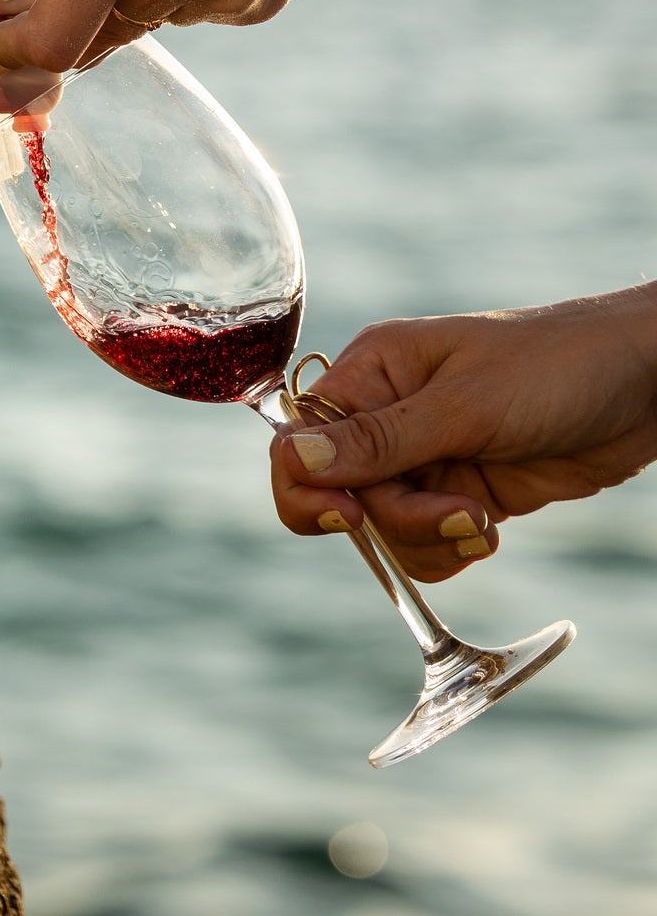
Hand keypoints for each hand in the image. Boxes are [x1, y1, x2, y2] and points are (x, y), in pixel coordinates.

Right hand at [271, 288, 656, 581]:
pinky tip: (489, 529)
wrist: (645, 385)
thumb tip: (294, 458)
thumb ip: (381, 441)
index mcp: (373, 370)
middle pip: (344, 494)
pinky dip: (451, 548)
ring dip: (430, 539)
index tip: (352, 517)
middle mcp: (390, 411)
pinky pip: (427, 539)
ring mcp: (429, 454)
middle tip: (458, 512)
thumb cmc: (557, 367)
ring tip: (483, 519)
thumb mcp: (466, 406)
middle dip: (395, 519)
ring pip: (386, 527)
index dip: (311, 486)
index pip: (301, 438)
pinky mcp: (465, 489)